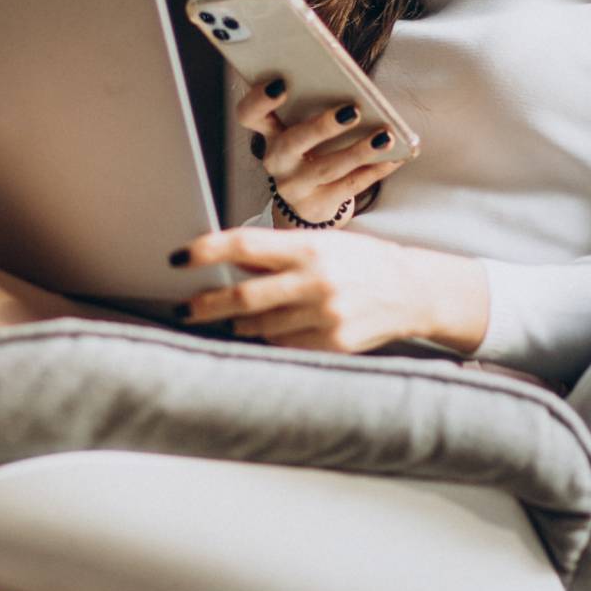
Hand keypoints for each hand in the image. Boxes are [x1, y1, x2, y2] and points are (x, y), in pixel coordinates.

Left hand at [172, 225, 491, 354]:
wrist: (411, 292)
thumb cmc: (361, 262)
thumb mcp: (322, 244)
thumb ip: (276, 253)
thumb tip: (228, 260)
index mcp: (309, 248)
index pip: (245, 246)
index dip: (206, 252)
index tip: (179, 258)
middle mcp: (315, 281)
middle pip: (243, 296)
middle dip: (206, 304)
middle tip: (184, 308)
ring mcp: (323, 316)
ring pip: (259, 327)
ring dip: (237, 325)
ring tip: (228, 320)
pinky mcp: (331, 343)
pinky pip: (283, 345)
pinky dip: (269, 340)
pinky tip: (269, 332)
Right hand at [236, 78, 409, 224]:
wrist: (310, 199)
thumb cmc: (312, 148)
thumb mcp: (303, 127)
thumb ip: (314, 104)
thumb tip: (352, 83)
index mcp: (269, 132)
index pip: (250, 115)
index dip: (259, 100)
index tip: (280, 83)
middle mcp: (277, 160)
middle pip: (292, 143)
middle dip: (322, 126)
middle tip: (352, 111)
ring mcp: (295, 186)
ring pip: (327, 168)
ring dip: (358, 151)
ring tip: (385, 136)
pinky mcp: (318, 205)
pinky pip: (350, 186)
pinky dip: (375, 170)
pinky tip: (395, 156)